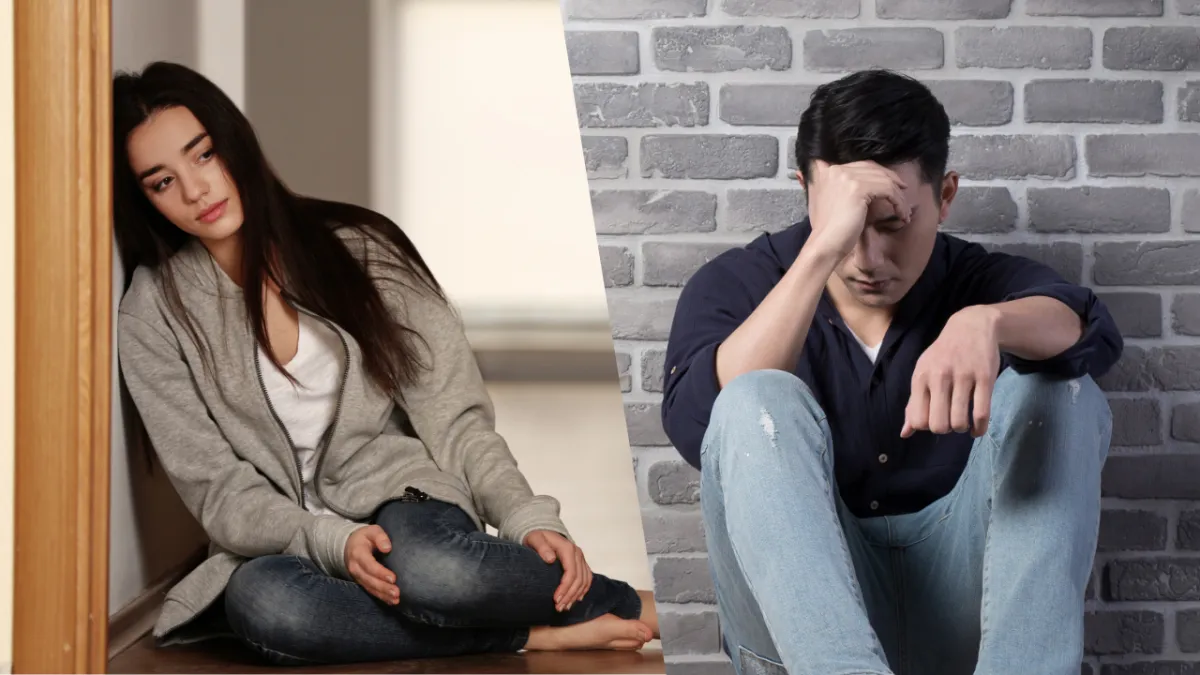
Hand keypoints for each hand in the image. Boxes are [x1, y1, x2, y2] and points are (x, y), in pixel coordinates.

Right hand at [345, 524, 399, 604]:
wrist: (348, 545)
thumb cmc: (365, 537)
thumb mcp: (372, 531)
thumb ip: (380, 537)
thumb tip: (387, 547)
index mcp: (358, 553)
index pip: (369, 565)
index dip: (380, 573)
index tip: (393, 578)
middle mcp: (356, 567)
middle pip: (369, 580)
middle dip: (383, 587)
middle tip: (397, 592)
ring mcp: (358, 577)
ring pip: (370, 588)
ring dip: (383, 595)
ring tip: (396, 599)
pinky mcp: (362, 582)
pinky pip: (371, 591)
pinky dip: (381, 597)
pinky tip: (392, 601)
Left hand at [524, 530, 592, 611]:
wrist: (542, 532)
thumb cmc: (537, 537)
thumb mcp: (535, 539)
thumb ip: (541, 547)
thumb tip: (550, 559)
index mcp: (567, 548)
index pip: (571, 572)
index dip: (565, 588)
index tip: (555, 599)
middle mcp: (577, 553)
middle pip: (578, 579)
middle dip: (569, 595)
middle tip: (559, 608)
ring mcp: (581, 558)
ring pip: (584, 581)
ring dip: (576, 596)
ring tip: (565, 607)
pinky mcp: (581, 562)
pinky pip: (587, 578)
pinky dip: (583, 590)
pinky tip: (576, 599)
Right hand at [805, 159, 910, 259]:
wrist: (826, 243)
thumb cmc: (831, 229)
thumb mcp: (835, 201)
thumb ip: (844, 187)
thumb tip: (866, 185)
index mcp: (831, 171)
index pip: (863, 166)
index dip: (881, 174)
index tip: (895, 186)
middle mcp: (837, 169)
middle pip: (875, 169)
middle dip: (893, 181)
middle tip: (905, 194)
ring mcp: (847, 177)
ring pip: (884, 180)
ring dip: (899, 196)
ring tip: (905, 211)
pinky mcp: (858, 188)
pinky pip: (888, 190)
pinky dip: (899, 203)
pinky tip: (902, 215)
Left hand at [902, 306, 1000, 438]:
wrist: (970, 327)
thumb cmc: (942, 356)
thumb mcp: (922, 373)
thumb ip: (913, 403)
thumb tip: (904, 433)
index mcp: (921, 378)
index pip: (918, 419)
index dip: (926, 426)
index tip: (934, 418)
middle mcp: (940, 377)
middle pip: (938, 425)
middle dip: (945, 429)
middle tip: (949, 421)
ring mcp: (963, 377)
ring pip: (959, 422)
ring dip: (962, 428)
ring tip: (963, 422)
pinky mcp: (985, 378)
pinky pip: (982, 414)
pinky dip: (979, 429)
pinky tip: (976, 428)